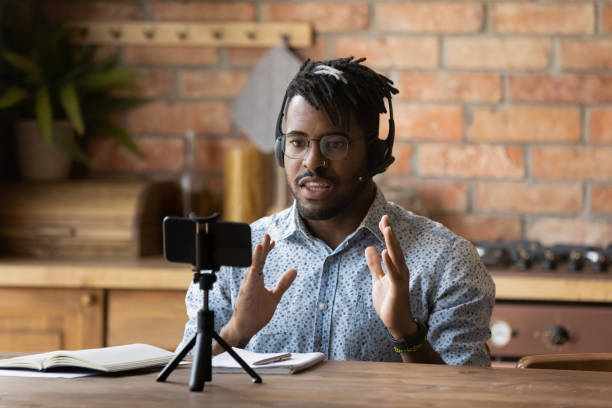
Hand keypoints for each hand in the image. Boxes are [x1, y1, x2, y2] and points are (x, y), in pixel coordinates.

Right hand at [225, 234, 296, 344]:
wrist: (244, 329)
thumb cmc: (256, 313)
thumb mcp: (274, 297)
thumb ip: (283, 284)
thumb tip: (294, 271)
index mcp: (257, 280)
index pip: (262, 261)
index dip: (267, 250)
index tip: (272, 240)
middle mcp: (251, 282)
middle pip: (257, 261)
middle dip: (262, 249)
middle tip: (267, 236)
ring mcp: (247, 289)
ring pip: (252, 271)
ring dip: (255, 258)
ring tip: (259, 246)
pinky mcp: (245, 298)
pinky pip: (248, 287)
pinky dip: (250, 278)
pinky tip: (253, 270)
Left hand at [365, 215, 416, 338]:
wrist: (396, 323)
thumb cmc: (389, 302)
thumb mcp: (378, 280)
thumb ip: (375, 265)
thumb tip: (370, 248)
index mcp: (396, 267)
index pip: (391, 246)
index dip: (387, 233)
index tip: (383, 219)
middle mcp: (401, 270)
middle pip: (395, 248)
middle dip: (390, 233)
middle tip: (385, 218)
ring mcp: (400, 279)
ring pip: (396, 257)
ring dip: (391, 243)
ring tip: (387, 229)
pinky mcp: (398, 288)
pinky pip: (394, 273)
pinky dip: (389, 262)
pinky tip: (384, 252)